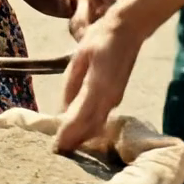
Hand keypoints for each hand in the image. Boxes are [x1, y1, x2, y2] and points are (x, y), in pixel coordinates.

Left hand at [57, 9, 142, 151]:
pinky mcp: (116, 98)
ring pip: (97, 126)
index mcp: (97, 87)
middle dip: (74, 141)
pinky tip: (80, 132)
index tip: (56, 147)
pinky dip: (90, 129)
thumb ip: (70, 87)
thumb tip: (62, 111)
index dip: (67, 134)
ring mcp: (114, 99)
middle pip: (89, 128)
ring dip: (83, 138)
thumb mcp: (79, 60)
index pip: (79, 117)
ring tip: (65, 146)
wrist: (128, 30)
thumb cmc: (100, 40)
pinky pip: (102, 119)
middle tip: (57, 152)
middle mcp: (108, 98)